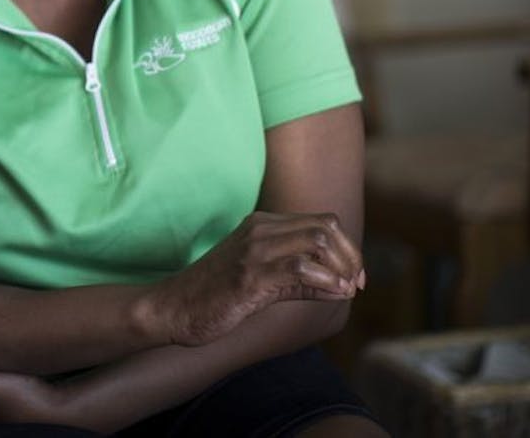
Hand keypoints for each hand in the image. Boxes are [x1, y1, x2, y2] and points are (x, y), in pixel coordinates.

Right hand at [145, 210, 365, 346]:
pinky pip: (300, 270)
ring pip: (317, 242)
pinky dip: (326, 283)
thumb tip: (344, 285)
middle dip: (351, 256)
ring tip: (347, 291)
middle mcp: (260, 230)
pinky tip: (334, 295)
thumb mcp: (261, 279)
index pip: (322, 221)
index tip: (354, 277)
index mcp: (262, 224)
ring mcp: (253, 251)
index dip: (347, 248)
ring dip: (342, 269)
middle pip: (326, 227)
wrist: (173, 307)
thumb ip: (298, 277)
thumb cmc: (215, 296)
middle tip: (356, 284)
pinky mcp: (249, 277)